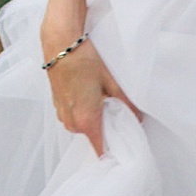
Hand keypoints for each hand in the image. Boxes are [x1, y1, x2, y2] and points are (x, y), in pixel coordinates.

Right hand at [44, 35, 138, 155]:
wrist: (60, 44)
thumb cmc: (84, 60)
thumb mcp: (111, 80)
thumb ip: (126, 103)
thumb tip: (137, 118)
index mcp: (86, 120)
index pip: (100, 150)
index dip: (113, 151)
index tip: (124, 148)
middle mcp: (71, 122)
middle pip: (94, 136)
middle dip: (107, 126)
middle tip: (118, 109)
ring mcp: (62, 115)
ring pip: (84, 125)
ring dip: (94, 116)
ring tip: (102, 95)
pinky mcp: (58, 106)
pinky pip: (75, 116)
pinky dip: (84, 109)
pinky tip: (89, 91)